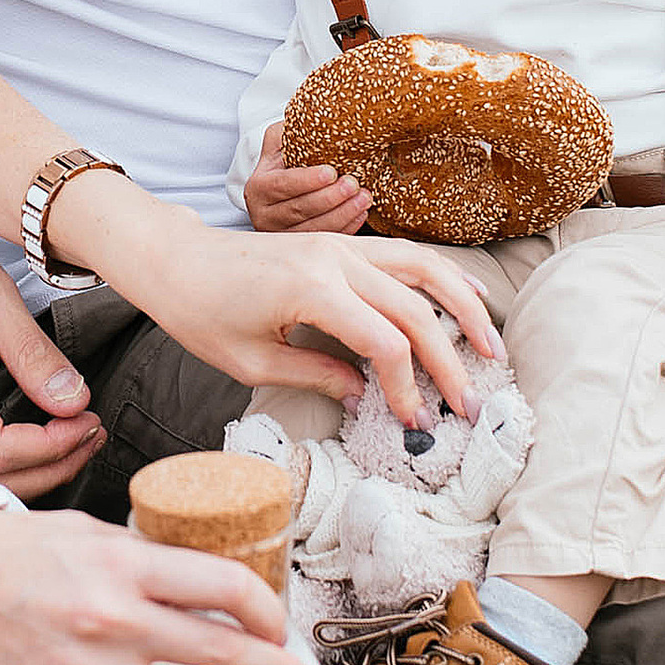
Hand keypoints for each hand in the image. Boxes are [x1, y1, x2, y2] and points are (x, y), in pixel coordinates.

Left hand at [119, 215, 499, 422]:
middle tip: (468, 404)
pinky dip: (440, 276)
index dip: (407, 387)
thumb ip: (316, 376)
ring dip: (462, 306)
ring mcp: (340, 245)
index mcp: (311, 291)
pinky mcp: (339, 243)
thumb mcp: (252, 361)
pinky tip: (467, 296)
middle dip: (448, 361)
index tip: (412, 421)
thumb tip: (366, 397)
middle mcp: (335, 260)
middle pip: (414, 310)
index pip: (385, 344)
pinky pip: (403, 254)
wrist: (174, 259)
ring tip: (491, 344)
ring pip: (422, 268)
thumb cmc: (202, 313)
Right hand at [244, 122, 370, 234]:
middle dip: (330, 198)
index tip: (331, 172)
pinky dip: (346, 228)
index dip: (307, 180)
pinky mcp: (299, 245)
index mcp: (258, 188)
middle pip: (300, 209)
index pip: (282, 185)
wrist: (281, 186)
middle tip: (354, 184)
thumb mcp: (278, 139)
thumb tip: (311, 119)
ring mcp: (282, 234)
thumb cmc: (284, 160)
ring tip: (364, 198)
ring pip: (314, 228)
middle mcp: (264, 215)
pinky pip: (325, 238)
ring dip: (343, 214)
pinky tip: (361, 212)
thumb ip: (287, 130)